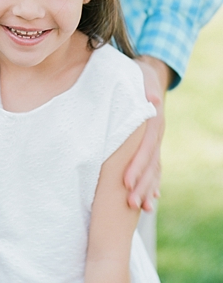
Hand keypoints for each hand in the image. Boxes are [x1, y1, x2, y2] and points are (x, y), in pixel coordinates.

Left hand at [124, 56, 170, 210]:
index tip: (126, 183)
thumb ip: (145, 89)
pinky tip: (149, 201)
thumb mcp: (139, 78)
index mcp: (152, 122)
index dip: (136, 166)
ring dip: (147, 189)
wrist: (148, 75)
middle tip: (130, 204)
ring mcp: (155, 142)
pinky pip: (154, 168)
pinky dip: (152, 184)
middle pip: (150, 165)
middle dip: (141, 185)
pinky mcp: (151, 145)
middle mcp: (155, 135)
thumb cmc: (135, 76)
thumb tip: (152, 99)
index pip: (144, 149)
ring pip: (154, 169)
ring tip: (140, 208)